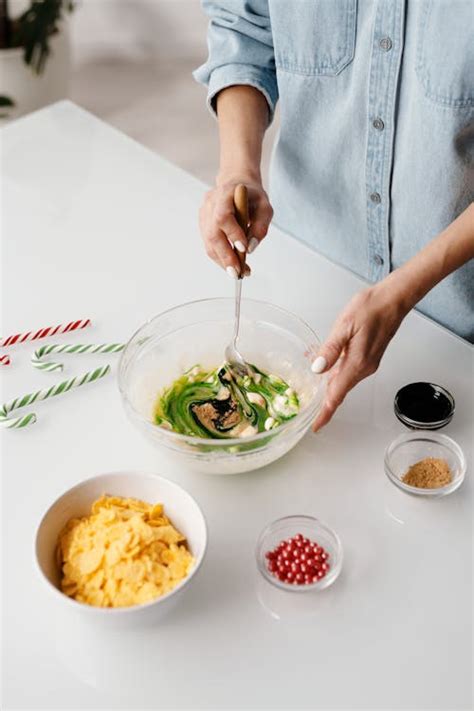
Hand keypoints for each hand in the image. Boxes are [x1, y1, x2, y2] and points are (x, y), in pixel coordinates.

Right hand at [199, 177, 272, 277]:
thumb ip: (260, 227)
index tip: (244, 250)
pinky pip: (209, 244)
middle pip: (213, 234)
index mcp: (225, 193)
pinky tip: (232, 264)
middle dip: (226, 256)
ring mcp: (203, 213)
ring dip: (223, 261)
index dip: (232, 234)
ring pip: (209, 243)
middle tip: (238, 273)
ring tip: (238, 273)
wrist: (237, 184)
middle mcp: (210, 203)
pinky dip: (220, 257)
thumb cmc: (252, 196)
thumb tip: (250, 249)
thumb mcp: (265, 207)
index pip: (223, 216)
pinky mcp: (202, 223)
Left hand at [311, 282, 409, 430]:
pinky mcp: (369, 357)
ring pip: (344, 381)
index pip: (337, 395)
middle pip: (340, 392)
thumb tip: (317, 368)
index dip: (325, 413)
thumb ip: (330, 349)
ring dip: (329, 387)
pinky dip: (336, 375)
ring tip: (313, 392)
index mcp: (357, 363)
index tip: (316, 426)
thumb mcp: (344, 326)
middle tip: (308, 411)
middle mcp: (364, 368)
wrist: (394, 300)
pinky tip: (326, 370)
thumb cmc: (371, 308)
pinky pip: (349, 372)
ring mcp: (368, 363)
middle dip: (324, 403)